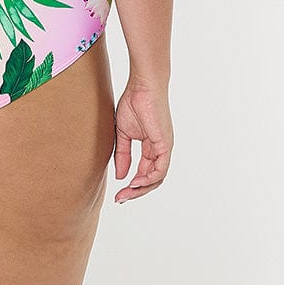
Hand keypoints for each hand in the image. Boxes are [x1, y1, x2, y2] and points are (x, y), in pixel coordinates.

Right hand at [113, 78, 172, 202]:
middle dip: (136, 191)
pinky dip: (148, 179)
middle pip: (152, 179)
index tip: (118, 193)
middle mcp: (160, 150)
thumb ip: (123, 155)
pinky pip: (160, 169)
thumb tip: (120, 176)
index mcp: (152, 147)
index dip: (132, 185)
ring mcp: (164, 148)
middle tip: (120, 199)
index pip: (144, 172)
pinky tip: (135, 183)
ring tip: (126, 193)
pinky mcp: (165, 144)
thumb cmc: (134, 102)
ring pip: (157, 178)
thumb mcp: (123, 133)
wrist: (142, 86)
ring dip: (141, 189)